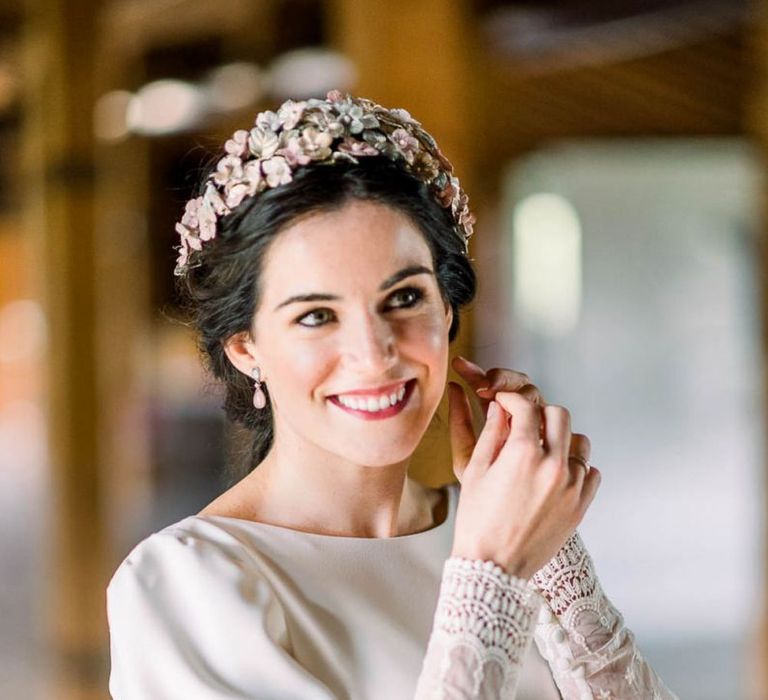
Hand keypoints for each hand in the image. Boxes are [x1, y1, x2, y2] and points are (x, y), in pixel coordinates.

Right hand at [447, 356, 600, 578]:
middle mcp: (553, 465)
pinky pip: (590, 472)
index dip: (512, 400)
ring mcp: (571, 486)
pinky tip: (556, 474)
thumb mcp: (476, 472)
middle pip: (559, 416)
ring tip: (543, 450)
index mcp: (523, 454)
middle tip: (525, 424)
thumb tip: (499, 410)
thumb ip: (491, 434)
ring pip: (580, 442)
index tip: (506, 403)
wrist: (494, 566)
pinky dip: (576, 467)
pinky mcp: (580, 505)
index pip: (526, 407)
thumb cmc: (478, 521)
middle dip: (539, 413)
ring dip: (562, 439)